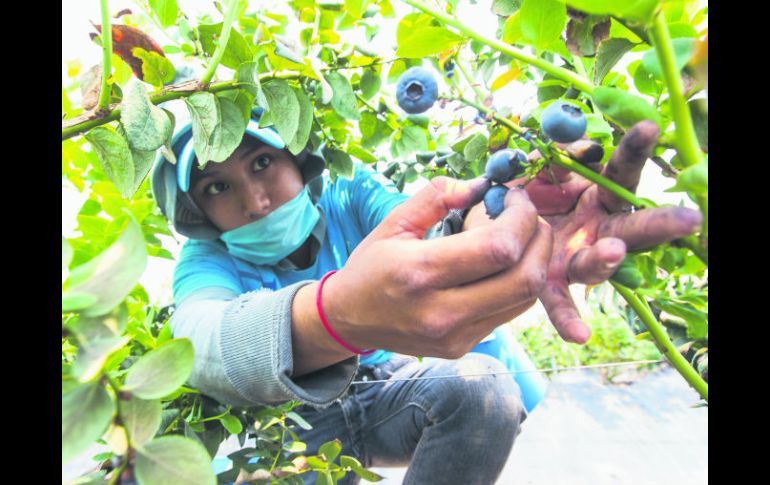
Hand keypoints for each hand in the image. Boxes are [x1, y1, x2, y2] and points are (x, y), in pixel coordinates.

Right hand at [323, 176, 552, 358]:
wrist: (348, 319)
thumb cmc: (371, 266)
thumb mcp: (394, 222)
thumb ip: (436, 196)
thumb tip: (480, 185)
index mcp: (420, 272)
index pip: (498, 248)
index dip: (521, 218)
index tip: (515, 198)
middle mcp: (441, 311)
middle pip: (525, 279)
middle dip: (540, 240)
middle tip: (527, 216)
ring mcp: (455, 335)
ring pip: (525, 299)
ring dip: (534, 262)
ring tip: (518, 237)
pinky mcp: (463, 346)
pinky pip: (509, 312)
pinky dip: (517, 283)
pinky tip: (502, 264)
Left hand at [465, 121, 702, 343]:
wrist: (489, 218)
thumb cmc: (524, 187)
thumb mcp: (538, 164)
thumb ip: (559, 153)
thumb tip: (580, 142)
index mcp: (598, 195)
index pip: (622, 172)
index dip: (634, 152)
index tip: (648, 128)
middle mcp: (598, 229)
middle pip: (634, 227)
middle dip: (661, 223)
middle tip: (690, 219)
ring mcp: (577, 257)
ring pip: (599, 263)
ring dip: (608, 259)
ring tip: (613, 251)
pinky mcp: (551, 280)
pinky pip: (560, 300)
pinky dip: (569, 318)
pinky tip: (579, 335)